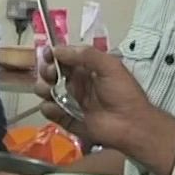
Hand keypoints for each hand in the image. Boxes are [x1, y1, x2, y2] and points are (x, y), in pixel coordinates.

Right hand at [35, 45, 174, 174]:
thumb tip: (58, 50)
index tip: (47, 55)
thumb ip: (86, 54)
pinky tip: (55, 107)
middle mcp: (77, 84)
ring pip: (47, 92)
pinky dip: (49, 109)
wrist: (131, 125)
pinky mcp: (67, 119)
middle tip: (51, 74)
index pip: (64, 58)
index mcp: (87, 69)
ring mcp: (71, 102)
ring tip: (49, 90)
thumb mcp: (110, 66)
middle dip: (47, 71)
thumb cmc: (124, 93)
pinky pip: (50, 112)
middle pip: (52, 74)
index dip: (53, 55)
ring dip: (44, 89)